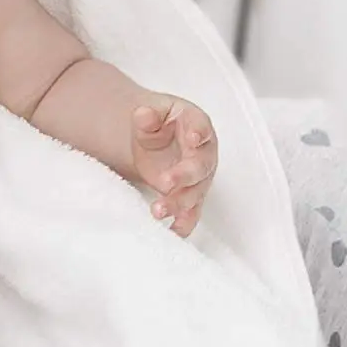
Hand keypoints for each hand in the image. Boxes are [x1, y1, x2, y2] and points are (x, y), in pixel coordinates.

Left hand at [131, 98, 217, 238]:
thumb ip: (148, 116)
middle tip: (166, 182)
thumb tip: (143, 114)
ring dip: (178, 203)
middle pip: (199, 167)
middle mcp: (203, 153)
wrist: (157, 140)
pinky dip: (184, 223)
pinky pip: (191, 212)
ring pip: (195, 193)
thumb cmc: (160, 123)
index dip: (199, 133)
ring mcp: (199, 177)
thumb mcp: (151, 114)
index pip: (201, 127)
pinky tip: (172, 232)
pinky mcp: (189, 195)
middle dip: (184, 176)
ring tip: (157, 210)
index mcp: (196, 125)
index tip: (194, 138)